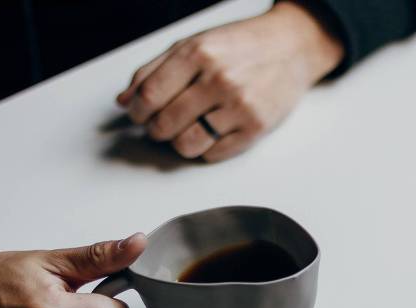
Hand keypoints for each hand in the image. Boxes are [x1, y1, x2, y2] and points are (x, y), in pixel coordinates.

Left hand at [116, 1, 342, 161]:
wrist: (291, 47)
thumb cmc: (240, 46)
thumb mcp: (193, 44)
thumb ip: (154, 70)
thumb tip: (124, 100)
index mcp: (198, 53)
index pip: (150, 96)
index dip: (137, 111)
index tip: (139, 114)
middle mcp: (219, 79)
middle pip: (165, 124)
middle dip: (155, 130)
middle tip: (160, 125)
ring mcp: (239, 106)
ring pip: (187, 145)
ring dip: (178, 143)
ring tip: (184, 130)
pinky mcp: (256, 128)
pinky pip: (214, 155)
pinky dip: (205, 149)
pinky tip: (210, 132)